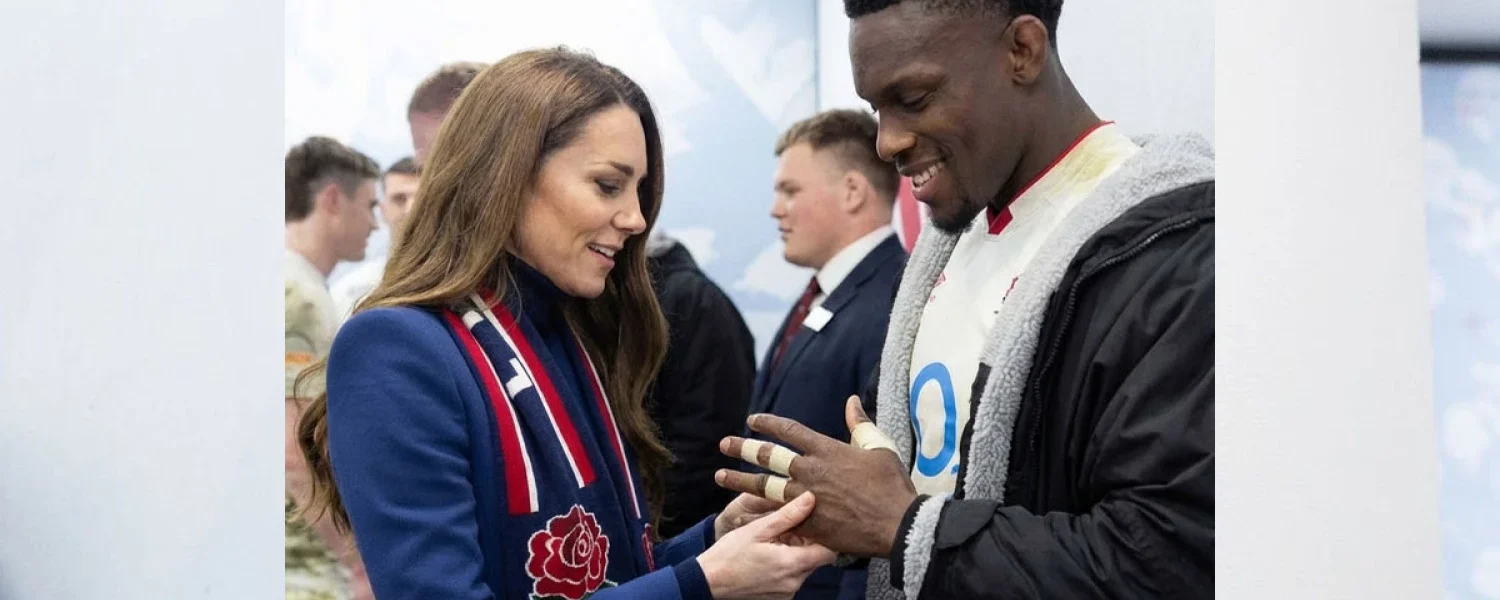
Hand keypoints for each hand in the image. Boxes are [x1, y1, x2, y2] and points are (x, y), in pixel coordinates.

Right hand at [697, 493, 835, 599]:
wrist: (708, 581)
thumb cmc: (730, 553)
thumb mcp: (758, 529)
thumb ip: (787, 515)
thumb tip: (811, 498)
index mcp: (792, 564)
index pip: (829, 552)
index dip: (826, 536)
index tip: (813, 523)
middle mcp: (794, 582)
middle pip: (817, 559)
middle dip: (808, 542)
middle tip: (789, 528)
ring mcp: (787, 592)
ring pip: (804, 568)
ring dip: (796, 553)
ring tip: (776, 540)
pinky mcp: (780, 597)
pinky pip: (792, 577)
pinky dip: (787, 565)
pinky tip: (770, 555)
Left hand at [715, 397, 917, 557]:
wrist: (897, 524)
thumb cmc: (891, 485)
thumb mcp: (879, 447)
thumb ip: (860, 424)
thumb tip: (851, 401)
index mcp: (826, 450)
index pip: (789, 430)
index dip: (768, 423)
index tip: (752, 420)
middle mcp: (810, 471)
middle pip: (768, 456)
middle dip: (743, 449)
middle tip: (724, 444)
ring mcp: (806, 498)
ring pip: (764, 486)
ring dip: (739, 480)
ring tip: (719, 476)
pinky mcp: (807, 523)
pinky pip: (775, 516)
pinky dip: (756, 515)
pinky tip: (739, 514)